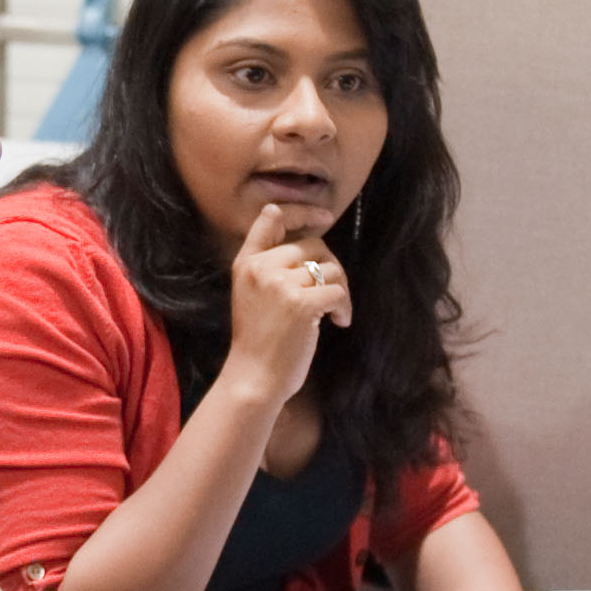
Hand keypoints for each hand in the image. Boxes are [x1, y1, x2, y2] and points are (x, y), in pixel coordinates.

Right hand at [221, 205, 353, 404]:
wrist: (253, 378)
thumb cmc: (258, 342)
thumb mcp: (252, 295)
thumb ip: (271, 267)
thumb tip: (314, 244)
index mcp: (246, 263)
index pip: (272, 217)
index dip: (302, 211)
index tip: (325, 217)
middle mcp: (261, 268)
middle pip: (313, 245)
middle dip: (330, 266)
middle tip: (333, 293)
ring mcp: (280, 284)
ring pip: (330, 268)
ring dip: (341, 290)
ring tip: (335, 313)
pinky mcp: (301, 303)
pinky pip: (338, 290)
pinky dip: (344, 307)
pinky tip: (339, 323)